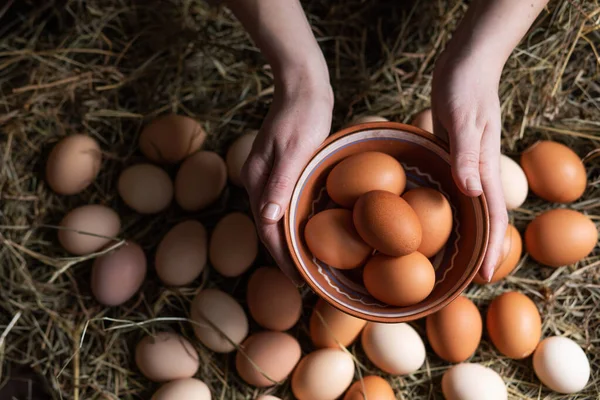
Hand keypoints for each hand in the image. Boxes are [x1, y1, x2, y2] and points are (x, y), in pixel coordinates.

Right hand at [242, 74, 333, 284]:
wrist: (301, 85)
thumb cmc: (303, 115)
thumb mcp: (294, 149)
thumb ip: (280, 184)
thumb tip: (270, 219)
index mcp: (257, 179)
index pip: (267, 228)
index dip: (281, 256)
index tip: (298, 278)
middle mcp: (257, 180)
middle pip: (268, 227)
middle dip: (283, 255)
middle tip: (304, 279)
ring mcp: (266, 175)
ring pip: (275, 218)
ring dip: (288, 241)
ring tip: (306, 262)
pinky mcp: (278, 170)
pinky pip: (283, 204)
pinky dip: (292, 222)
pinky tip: (306, 230)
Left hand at [431, 50, 507, 281]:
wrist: (465, 63)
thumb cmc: (464, 87)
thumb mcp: (462, 120)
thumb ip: (466, 155)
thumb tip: (472, 192)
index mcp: (484, 166)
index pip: (493, 215)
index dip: (491, 247)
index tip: (484, 277)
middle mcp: (478, 169)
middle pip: (486, 216)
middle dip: (483, 247)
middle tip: (471, 277)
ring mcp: (467, 162)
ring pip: (472, 205)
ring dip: (469, 230)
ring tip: (457, 254)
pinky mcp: (455, 153)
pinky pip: (456, 187)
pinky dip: (454, 206)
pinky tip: (440, 213)